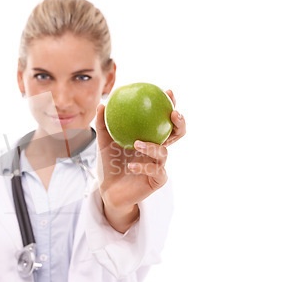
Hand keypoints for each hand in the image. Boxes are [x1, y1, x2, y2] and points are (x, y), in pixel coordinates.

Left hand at [95, 89, 185, 232]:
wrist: (109, 190)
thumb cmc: (110, 164)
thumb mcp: (105, 143)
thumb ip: (104, 124)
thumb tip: (102, 105)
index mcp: (150, 137)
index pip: (163, 119)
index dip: (170, 105)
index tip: (168, 92)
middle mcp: (158, 149)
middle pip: (176, 134)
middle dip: (179, 122)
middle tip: (173, 114)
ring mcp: (159, 164)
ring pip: (163, 152)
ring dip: (152, 146)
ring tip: (137, 143)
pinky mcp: (157, 180)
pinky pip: (154, 171)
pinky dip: (142, 166)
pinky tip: (132, 165)